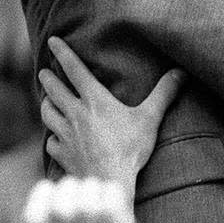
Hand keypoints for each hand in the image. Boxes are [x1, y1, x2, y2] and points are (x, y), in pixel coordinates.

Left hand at [40, 37, 184, 194]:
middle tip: (43, 72)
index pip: (74, 69)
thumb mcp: (150, 118)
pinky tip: (55, 138)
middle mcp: (75, 114)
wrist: (110, 182)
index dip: (62, 52)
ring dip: (46, 104)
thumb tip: (180, 72)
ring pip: (47, 113)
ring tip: (46, 100)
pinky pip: (51, 142)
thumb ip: (164, 94)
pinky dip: (52, 137)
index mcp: (94, 100)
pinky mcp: (62, 154)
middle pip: (54, 89)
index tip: (52, 40)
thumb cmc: (130, 149)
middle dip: (47, 78)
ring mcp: (65, 135)